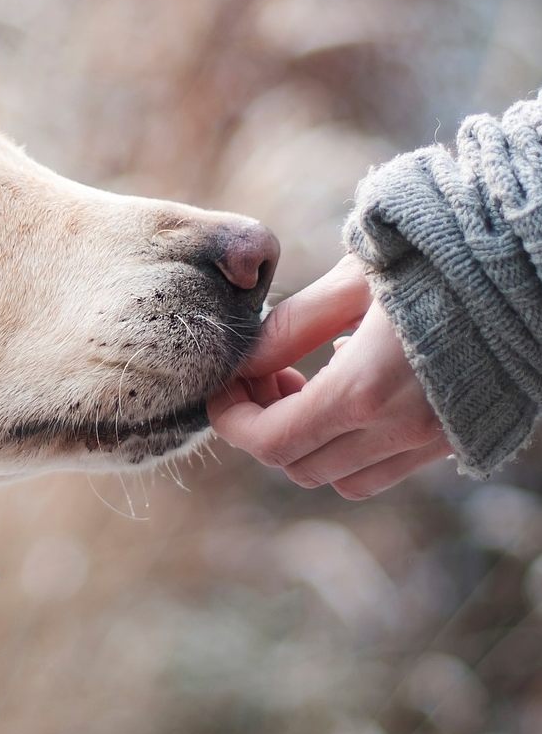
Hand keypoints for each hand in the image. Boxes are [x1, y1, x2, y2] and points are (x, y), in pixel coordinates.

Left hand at [208, 255, 450, 497]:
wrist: (530, 261)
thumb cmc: (437, 256)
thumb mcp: (352, 281)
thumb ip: (290, 328)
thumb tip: (243, 362)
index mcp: (365, 392)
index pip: (270, 442)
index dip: (231, 420)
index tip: (222, 387)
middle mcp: (401, 431)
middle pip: (298, 466)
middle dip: (264, 427)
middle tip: (264, 375)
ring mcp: (434, 441)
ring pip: (342, 478)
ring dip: (308, 442)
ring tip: (305, 382)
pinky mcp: (459, 437)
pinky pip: (386, 468)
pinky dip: (353, 446)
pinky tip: (354, 388)